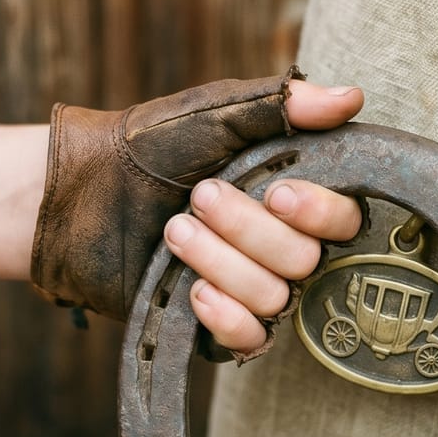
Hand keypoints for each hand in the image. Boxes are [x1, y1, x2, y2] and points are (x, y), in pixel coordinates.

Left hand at [24, 70, 363, 357]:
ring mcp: (251, 286)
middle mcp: (282, 244)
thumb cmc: (151, 144)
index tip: (275, 192)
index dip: (319, 212)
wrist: (83, 191)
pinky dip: (225, 316)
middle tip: (199, 197)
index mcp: (294, 195)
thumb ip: (284, 104)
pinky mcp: (217, 322)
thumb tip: (353, 98)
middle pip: (306, 260)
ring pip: (274, 297)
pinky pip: (250, 339)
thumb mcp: (218, 112)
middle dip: (249, 230)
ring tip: (174, 230)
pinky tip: (192, 290)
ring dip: (221, 261)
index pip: (345, 220)